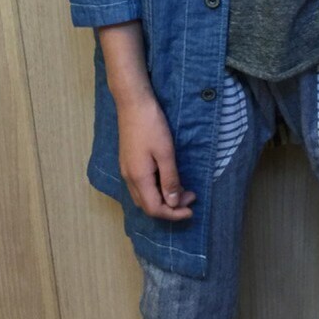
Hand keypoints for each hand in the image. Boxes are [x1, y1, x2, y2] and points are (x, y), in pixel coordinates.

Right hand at [116, 89, 196, 219]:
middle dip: (170, 208)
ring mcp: (126, 170)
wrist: (133, 104)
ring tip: (183, 190)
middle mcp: (129, 178)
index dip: (173, 214)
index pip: (154, 209)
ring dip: (163, 199)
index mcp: (138, 178)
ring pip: (144, 197)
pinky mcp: (128, 162)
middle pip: (148, 206)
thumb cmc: (151, 125)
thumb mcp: (165, 153)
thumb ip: (169, 179)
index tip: (191, 210)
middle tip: (191, 198)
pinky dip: (156, 190)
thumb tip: (174, 203)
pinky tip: (168, 180)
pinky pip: (141, 186)